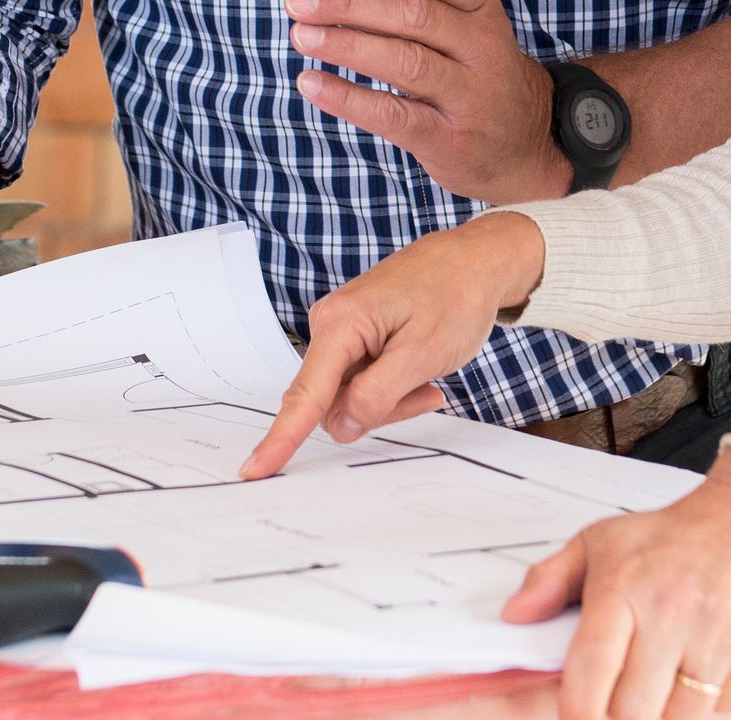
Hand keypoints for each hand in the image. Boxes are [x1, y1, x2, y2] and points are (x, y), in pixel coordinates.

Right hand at [240, 213, 545, 479]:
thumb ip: (378, 395)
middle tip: (428, 390)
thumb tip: (340, 427)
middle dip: (380, 408)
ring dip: (392, 397)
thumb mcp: (424, 352)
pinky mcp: (356, 337)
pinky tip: (422, 369)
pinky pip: (363, 382)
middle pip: (335, 402)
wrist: (477, 258)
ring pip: (352, 397)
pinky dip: (394, 385)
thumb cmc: (457, 294)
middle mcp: (331, 325)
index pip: (306, 394)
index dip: (282, 437)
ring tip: (429, 372)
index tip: (253, 471)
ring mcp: (343, 332)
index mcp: (341, 322)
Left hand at [286, 0, 572, 205]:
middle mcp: (481, 47)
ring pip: (406, 64)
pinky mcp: (448, 139)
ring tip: (299, 35)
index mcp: (480, 9)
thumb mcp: (452, 13)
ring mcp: (468, 95)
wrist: (520, 144)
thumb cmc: (470, 64)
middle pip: (417, 17)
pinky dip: (350, 99)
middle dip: (353, 5)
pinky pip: (395, 117)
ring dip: (348, 47)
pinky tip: (311, 83)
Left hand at [502, 453, 730, 719]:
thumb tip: (515, 615)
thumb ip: (552, 578)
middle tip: (623, 695)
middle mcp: (670, 615)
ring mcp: (716, 641)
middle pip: (628, 714)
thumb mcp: (604, 540)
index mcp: (625, 588)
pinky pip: (720, 714)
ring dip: (664, 712)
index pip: (586, 684)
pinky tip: (700, 674)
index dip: (577, 711)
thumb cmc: (677, 535)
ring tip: (661, 683)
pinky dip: (705, 708)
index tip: (580, 708)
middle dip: (619, 715)